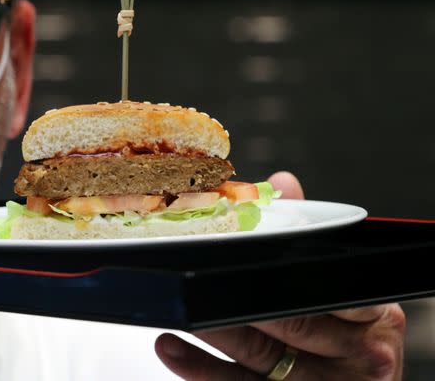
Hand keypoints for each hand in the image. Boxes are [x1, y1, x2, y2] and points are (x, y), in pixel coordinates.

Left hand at [154, 171, 404, 379]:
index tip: (244, 255)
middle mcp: (360, 352)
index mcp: (373, 313)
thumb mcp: (336, 284)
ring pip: (263, 357)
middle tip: (196, 278)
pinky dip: (202, 368)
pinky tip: (173, 347)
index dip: (285, 272)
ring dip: (215, 331)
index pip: (330, 289)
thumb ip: (308, 237)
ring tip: (179, 310)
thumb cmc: (344, 332)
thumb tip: (283, 184)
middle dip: (241, 299)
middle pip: (293, 322)